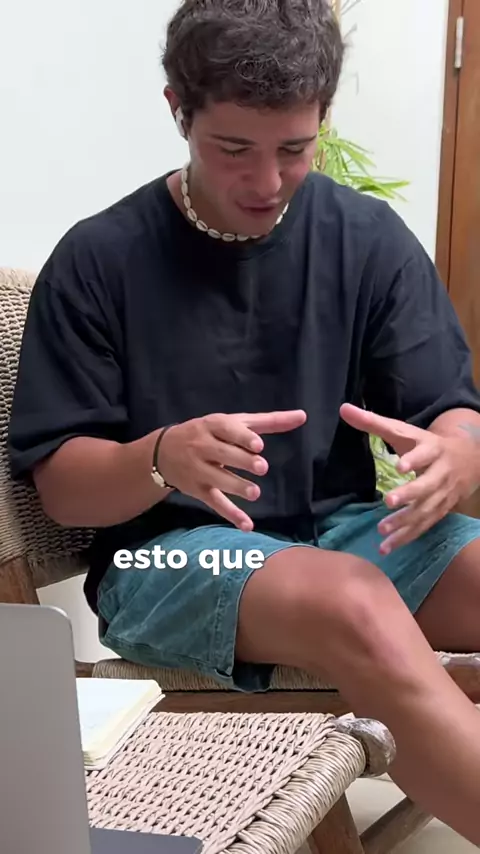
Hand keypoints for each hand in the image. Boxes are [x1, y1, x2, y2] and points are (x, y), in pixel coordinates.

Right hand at [157, 410, 306, 530]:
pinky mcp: (198, 490)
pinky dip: (230, 515)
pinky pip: (214, 503)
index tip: (259, 445)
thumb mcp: (233, 422)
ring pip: (217, 480)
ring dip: (236, 487)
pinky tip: (247, 525)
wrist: (163, 452)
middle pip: (222, 454)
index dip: (242, 437)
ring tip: (255, 493)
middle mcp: (202, 447)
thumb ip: (268, 421)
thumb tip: (302, 416)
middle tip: (262, 467)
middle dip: (241, 461)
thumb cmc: (208, 433)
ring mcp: (199, 470)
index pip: (226, 429)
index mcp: (213, 426)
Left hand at [340, 403, 475, 554]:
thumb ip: (374, 423)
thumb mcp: (404, 431)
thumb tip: (343, 409)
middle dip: (409, 495)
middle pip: (426, 486)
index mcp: (432, 449)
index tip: (400, 466)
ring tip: (382, 530)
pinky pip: (423, 526)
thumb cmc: (425, 444)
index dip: (414, 460)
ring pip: (425, 510)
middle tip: (389, 501)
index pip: (424, 454)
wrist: (467, 459)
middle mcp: (440, 473)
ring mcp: (442, 495)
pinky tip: (387, 547)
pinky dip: (406, 537)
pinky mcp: (439, 512)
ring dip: (405, 522)